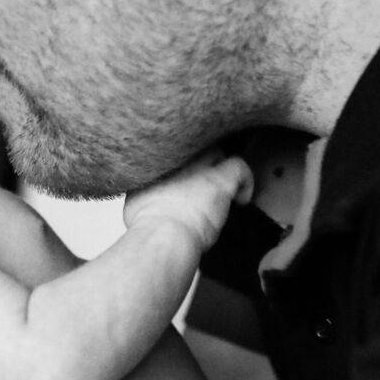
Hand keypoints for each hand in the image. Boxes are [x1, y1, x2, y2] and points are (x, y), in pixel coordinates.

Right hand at [122, 151, 252, 248]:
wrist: (161, 235)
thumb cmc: (146, 224)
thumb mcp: (133, 201)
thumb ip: (143, 190)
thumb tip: (145, 192)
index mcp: (155, 160)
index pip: (172, 147)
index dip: (179, 160)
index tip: (182, 175)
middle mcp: (177, 157)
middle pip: (193, 144)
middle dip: (198, 157)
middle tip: (201, 177)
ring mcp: (198, 166)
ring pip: (216, 151)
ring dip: (219, 166)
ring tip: (220, 187)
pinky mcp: (220, 181)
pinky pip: (239, 166)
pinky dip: (245, 181)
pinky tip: (241, 198)